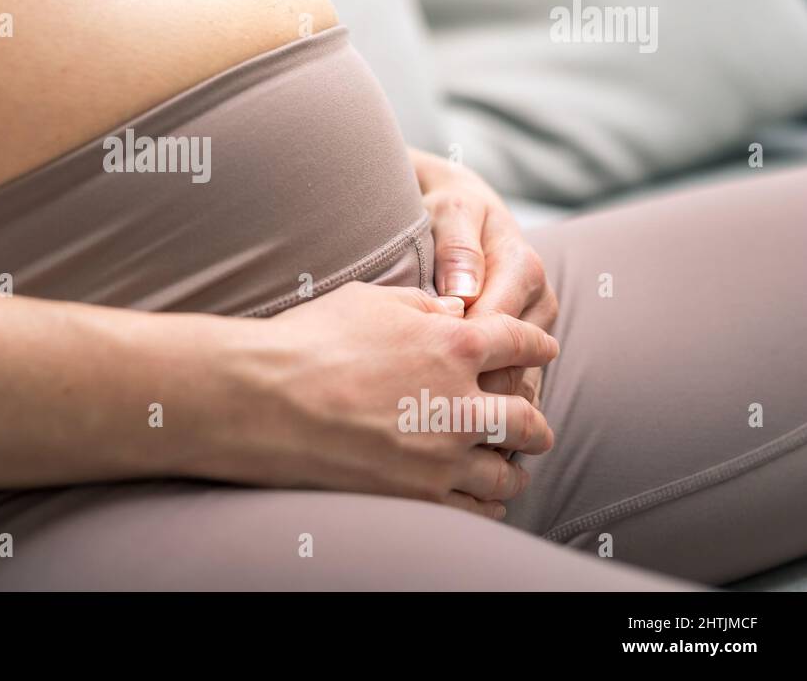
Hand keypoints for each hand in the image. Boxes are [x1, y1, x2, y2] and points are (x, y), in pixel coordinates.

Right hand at [204, 282, 557, 519]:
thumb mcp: (370, 301)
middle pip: (529, 419)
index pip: (520, 343)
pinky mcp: (419, 496)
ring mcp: (443, 457)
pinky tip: (480, 498)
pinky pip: (475, 509)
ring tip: (510, 467)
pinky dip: (485, 503)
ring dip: (513, 468)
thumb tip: (452, 312)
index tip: (544, 349)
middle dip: (536, 422)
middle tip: (535, 425)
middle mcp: (462, 405)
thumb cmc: (309, 340)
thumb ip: (423, 307)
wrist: (264, 400)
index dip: (538, 344)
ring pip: (507, 473)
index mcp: (455, 346)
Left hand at [410, 150, 557, 407]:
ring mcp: (534, 327)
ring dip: (486, 408)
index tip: (423, 379)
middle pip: (515, 363)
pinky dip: (492, 409)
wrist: (457, 207)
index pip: (500, 326)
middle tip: (429, 417)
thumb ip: (457, 248)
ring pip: (520, 382)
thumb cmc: (447, 209)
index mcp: (523, 267)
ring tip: (440, 431)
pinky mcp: (524, 346)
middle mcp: (537, 301)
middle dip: (476, 392)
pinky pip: (515, 386)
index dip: (464, 356)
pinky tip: (457, 429)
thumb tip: (464, 291)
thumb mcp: (450, 213)